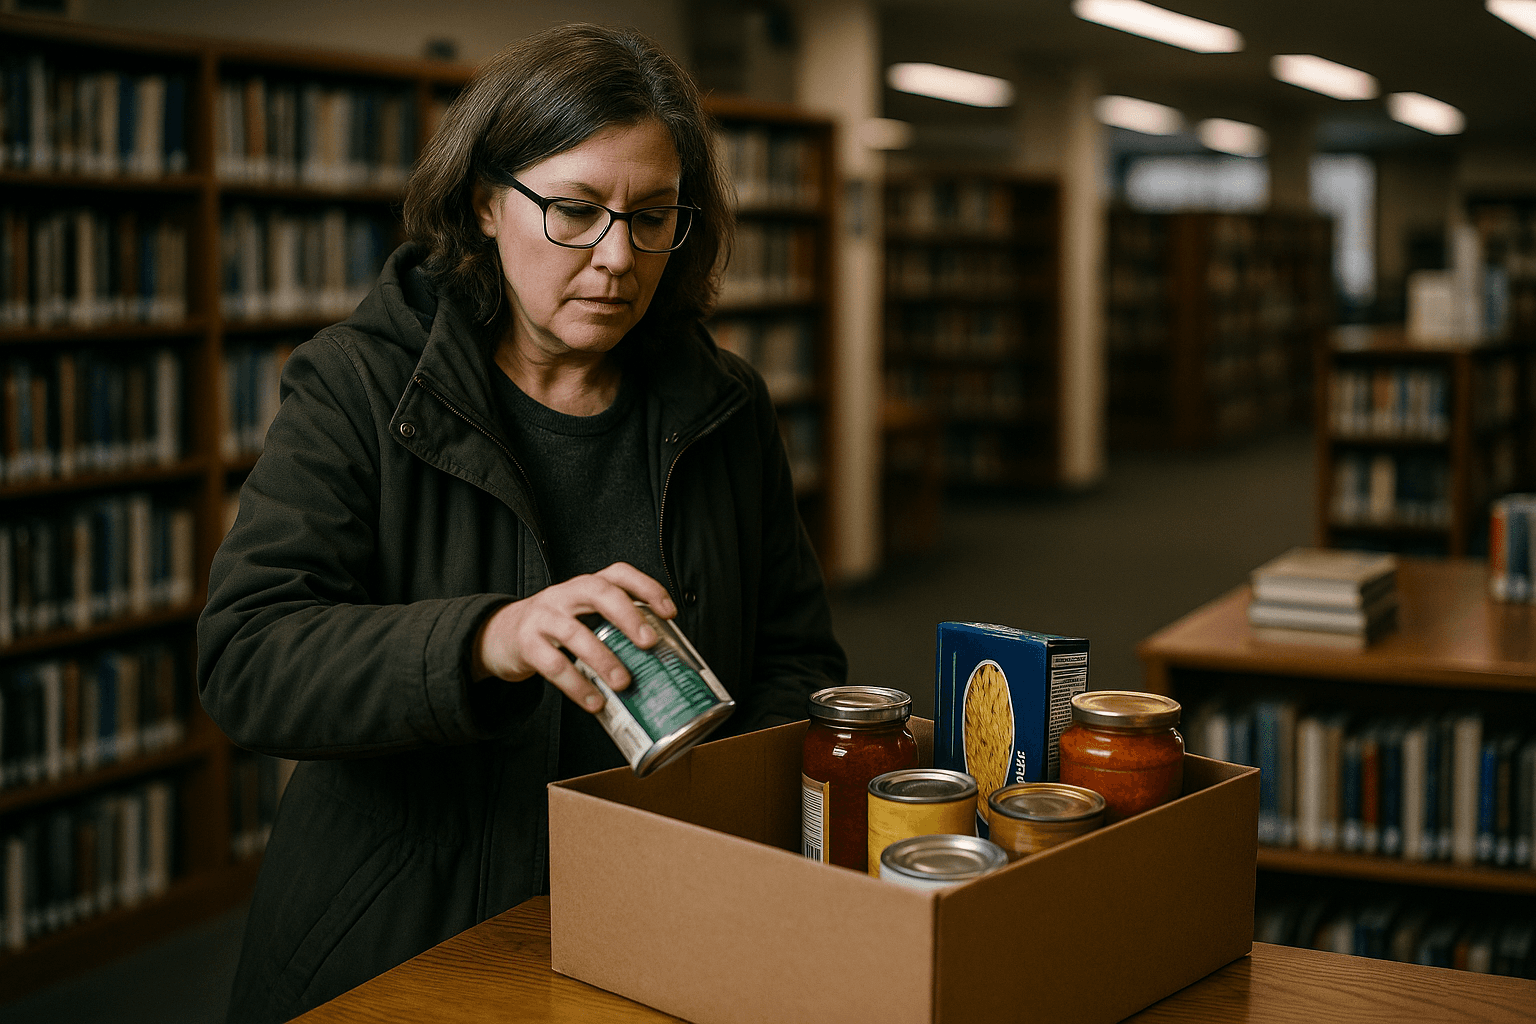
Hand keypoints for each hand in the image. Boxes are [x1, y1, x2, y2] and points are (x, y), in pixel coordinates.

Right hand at [472, 562, 675, 712]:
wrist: (501, 634)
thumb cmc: (555, 627)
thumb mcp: (582, 616)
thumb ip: (611, 626)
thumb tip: (657, 660)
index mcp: (585, 586)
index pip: (619, 574)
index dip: (647, 587)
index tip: (669, 612)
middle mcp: (565, 594)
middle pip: (598, 592)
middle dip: (628, 616)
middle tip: (649, 642)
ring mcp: (544, 617)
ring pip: (575, 632)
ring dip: (603, 659)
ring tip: (623, 682)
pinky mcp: (527, 644)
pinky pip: (553, 665)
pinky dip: (576, 685)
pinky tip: (594, 701)